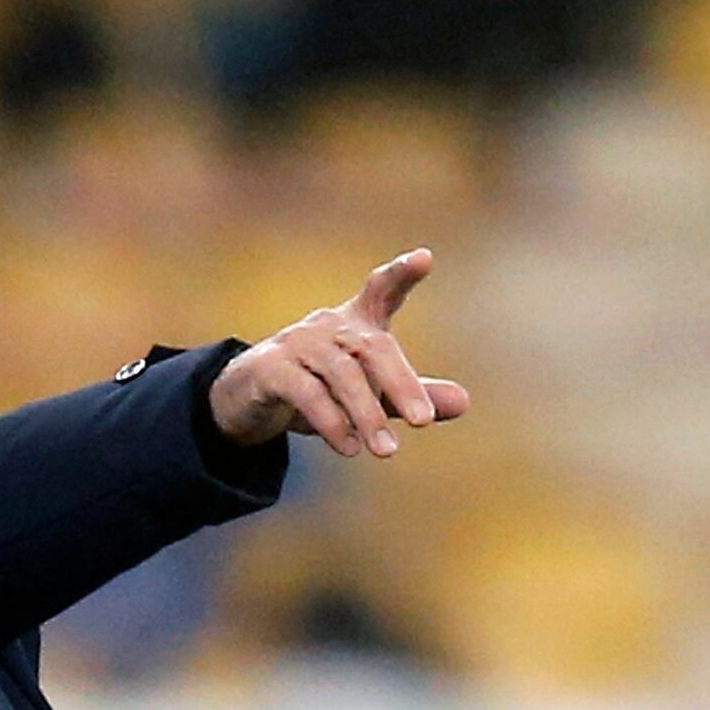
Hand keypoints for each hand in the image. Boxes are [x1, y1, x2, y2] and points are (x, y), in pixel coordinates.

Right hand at [207, 248, 468, 455]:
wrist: (246, 398)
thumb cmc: (316, 386)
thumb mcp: (367, 392)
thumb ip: (410, 395)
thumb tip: (464, 403)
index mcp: (354, 322)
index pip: (380, 289)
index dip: (401, 273)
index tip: (424, 259)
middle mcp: (327, 326)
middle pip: (372, 347)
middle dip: (401, 383)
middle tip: (423, 422)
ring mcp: (296, 344)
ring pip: (341, 375)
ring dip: (366, 414)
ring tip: (386, 451)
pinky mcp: (270, 370)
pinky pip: (306, 393)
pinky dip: (330, 422)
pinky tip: (349, 448)